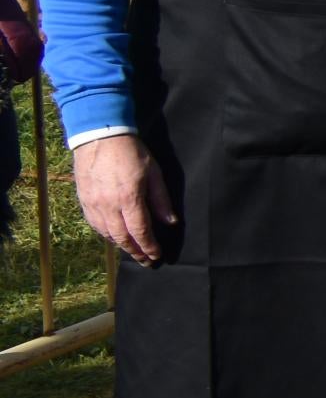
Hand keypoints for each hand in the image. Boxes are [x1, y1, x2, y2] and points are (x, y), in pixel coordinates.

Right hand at [74, 134, 176, 265]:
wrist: (100, 137)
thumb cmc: (131, 152)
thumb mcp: (154, 173)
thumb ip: (161, 200)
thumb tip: (170, 222)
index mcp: (129, 198)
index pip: (140, 231)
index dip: (149, 247)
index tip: (157, 256)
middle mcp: (108, 205)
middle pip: (122, 238)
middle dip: (136, 252)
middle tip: (146, 261)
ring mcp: (93, 204)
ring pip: (107, 234)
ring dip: (121, 245)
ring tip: (134, 251)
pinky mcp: (83, 201)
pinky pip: (95, 224)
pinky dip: (106, 235)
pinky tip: (115, 237)